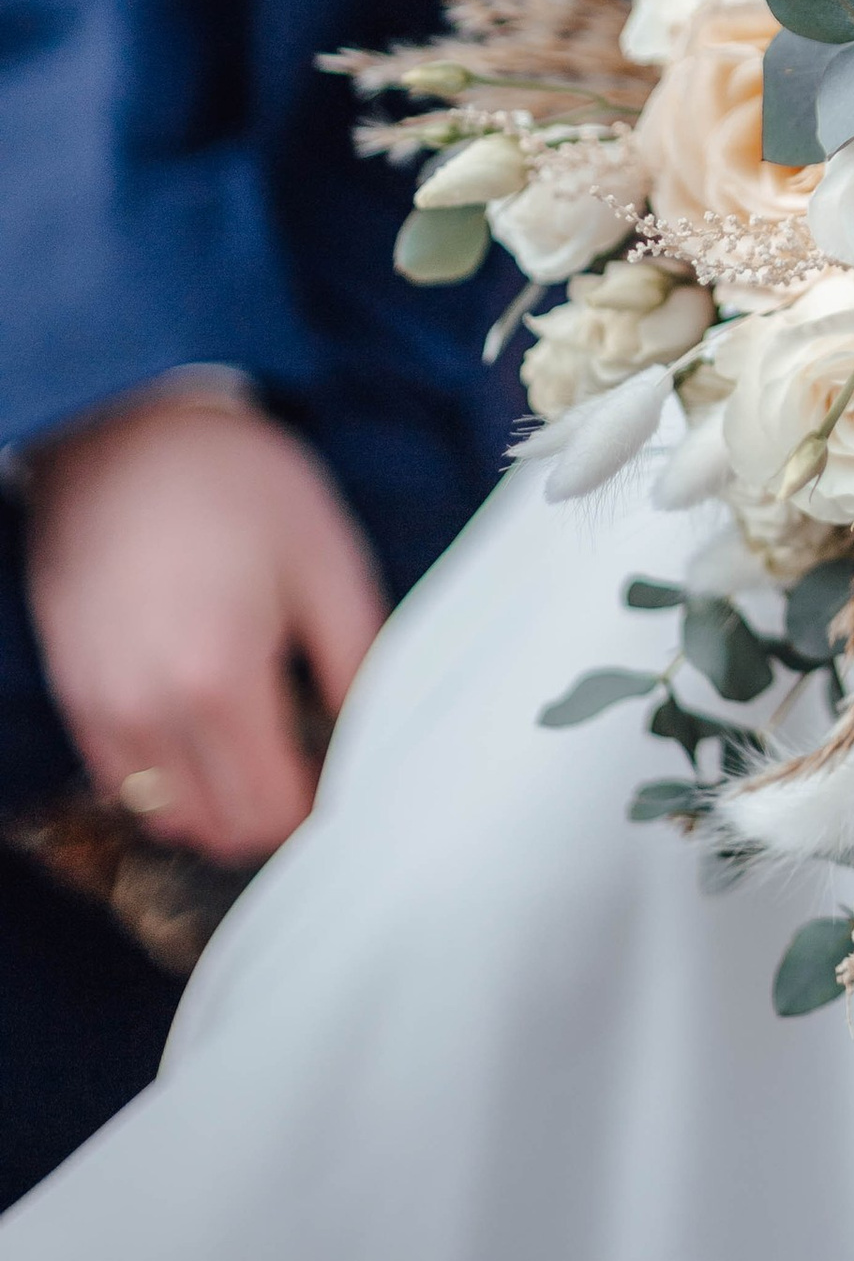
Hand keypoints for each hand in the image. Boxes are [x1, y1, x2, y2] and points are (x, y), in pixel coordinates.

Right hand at [24, 396, 386, 863]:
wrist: (127, 431)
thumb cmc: (236, 483)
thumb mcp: (326, 556)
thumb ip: (359, 657)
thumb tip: (375, 733)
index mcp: (222, 681)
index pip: (271, 814)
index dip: (316, 803)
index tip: (338, 766)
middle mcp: (151, 711)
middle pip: (218, 830)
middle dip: (270, 810)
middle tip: (303, 751)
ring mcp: (100, 706)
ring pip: (165, 815)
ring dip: (214, 799)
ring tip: (252, 737)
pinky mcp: (72, 689)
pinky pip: (118, 778)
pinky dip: (164, 774)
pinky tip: (198, 721)